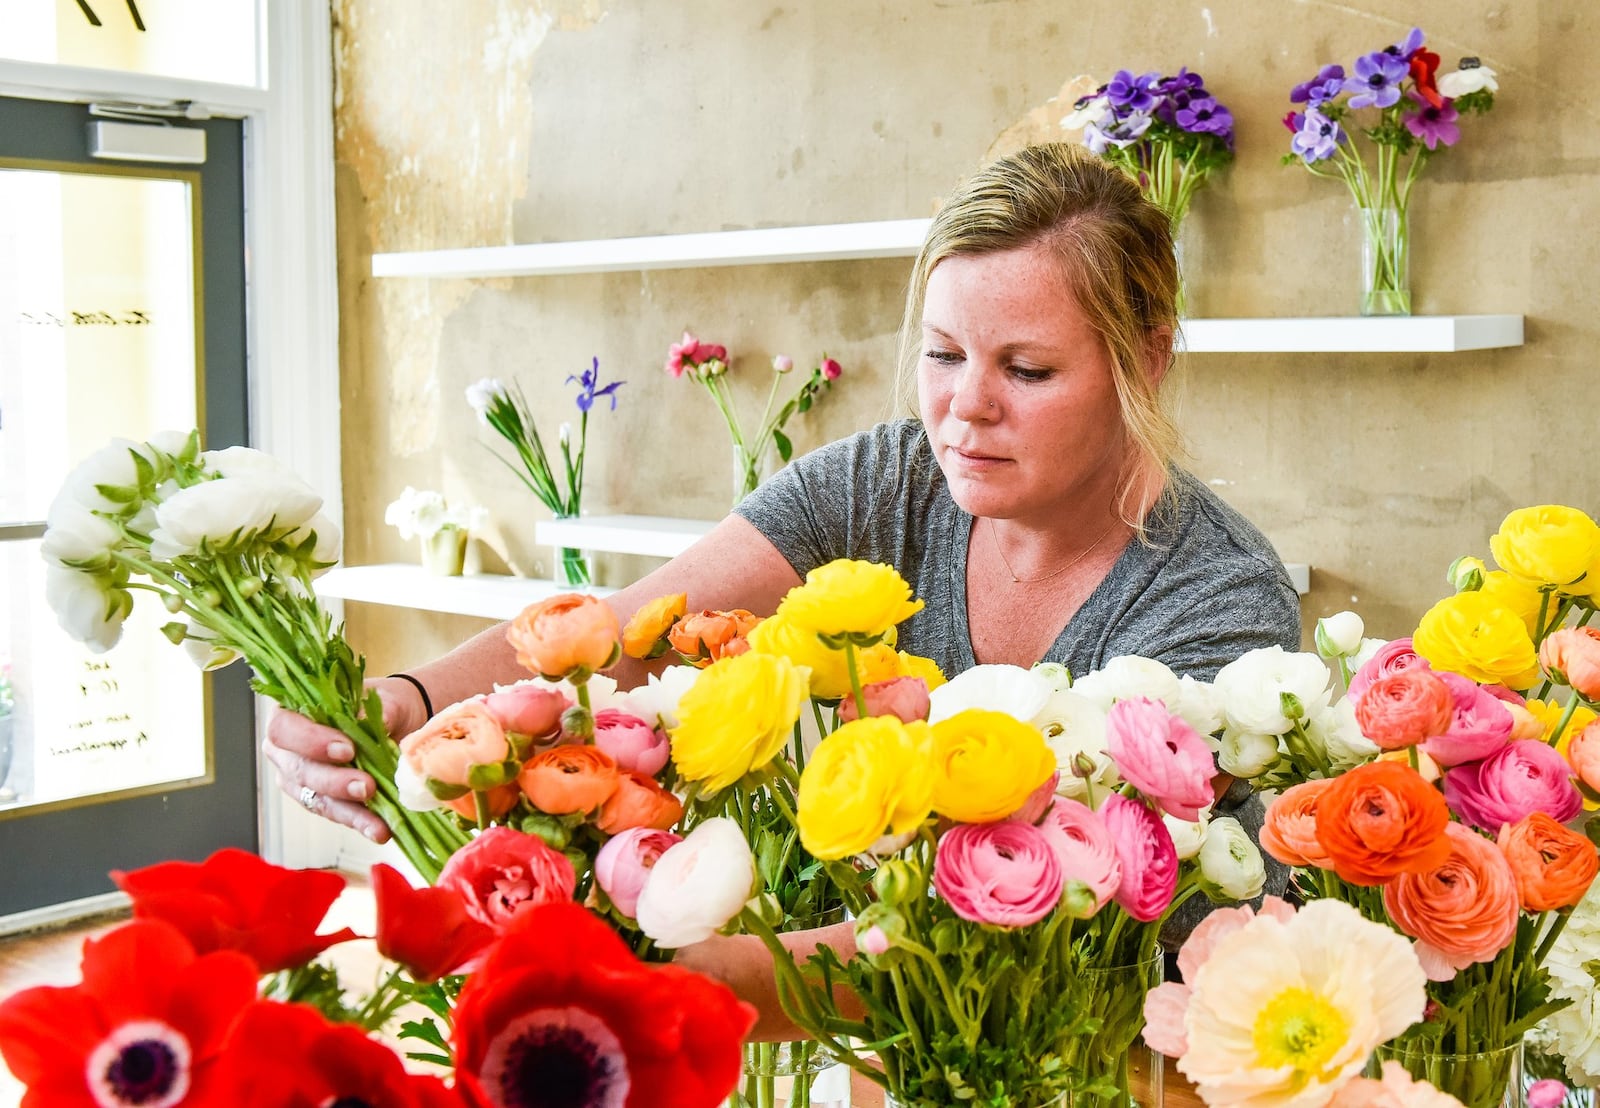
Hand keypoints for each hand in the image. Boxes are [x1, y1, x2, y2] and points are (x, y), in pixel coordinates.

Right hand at [262, 676, 429, 842]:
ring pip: (316, 798)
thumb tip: (379, 724)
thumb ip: (380, 710)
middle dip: (334, 781)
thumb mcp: (387, 699)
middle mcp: (287, 750)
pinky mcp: (320, 801)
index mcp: (290, 714)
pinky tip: (378, 830)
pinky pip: (337, 814)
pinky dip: (359, 823)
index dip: (310, 741)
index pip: (283, 729)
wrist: (399, 722)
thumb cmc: (382, 704)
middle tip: (367, 786)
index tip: (346, 750)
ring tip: (377, 821)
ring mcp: (300, 780)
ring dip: (348, 811)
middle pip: (299, 770)